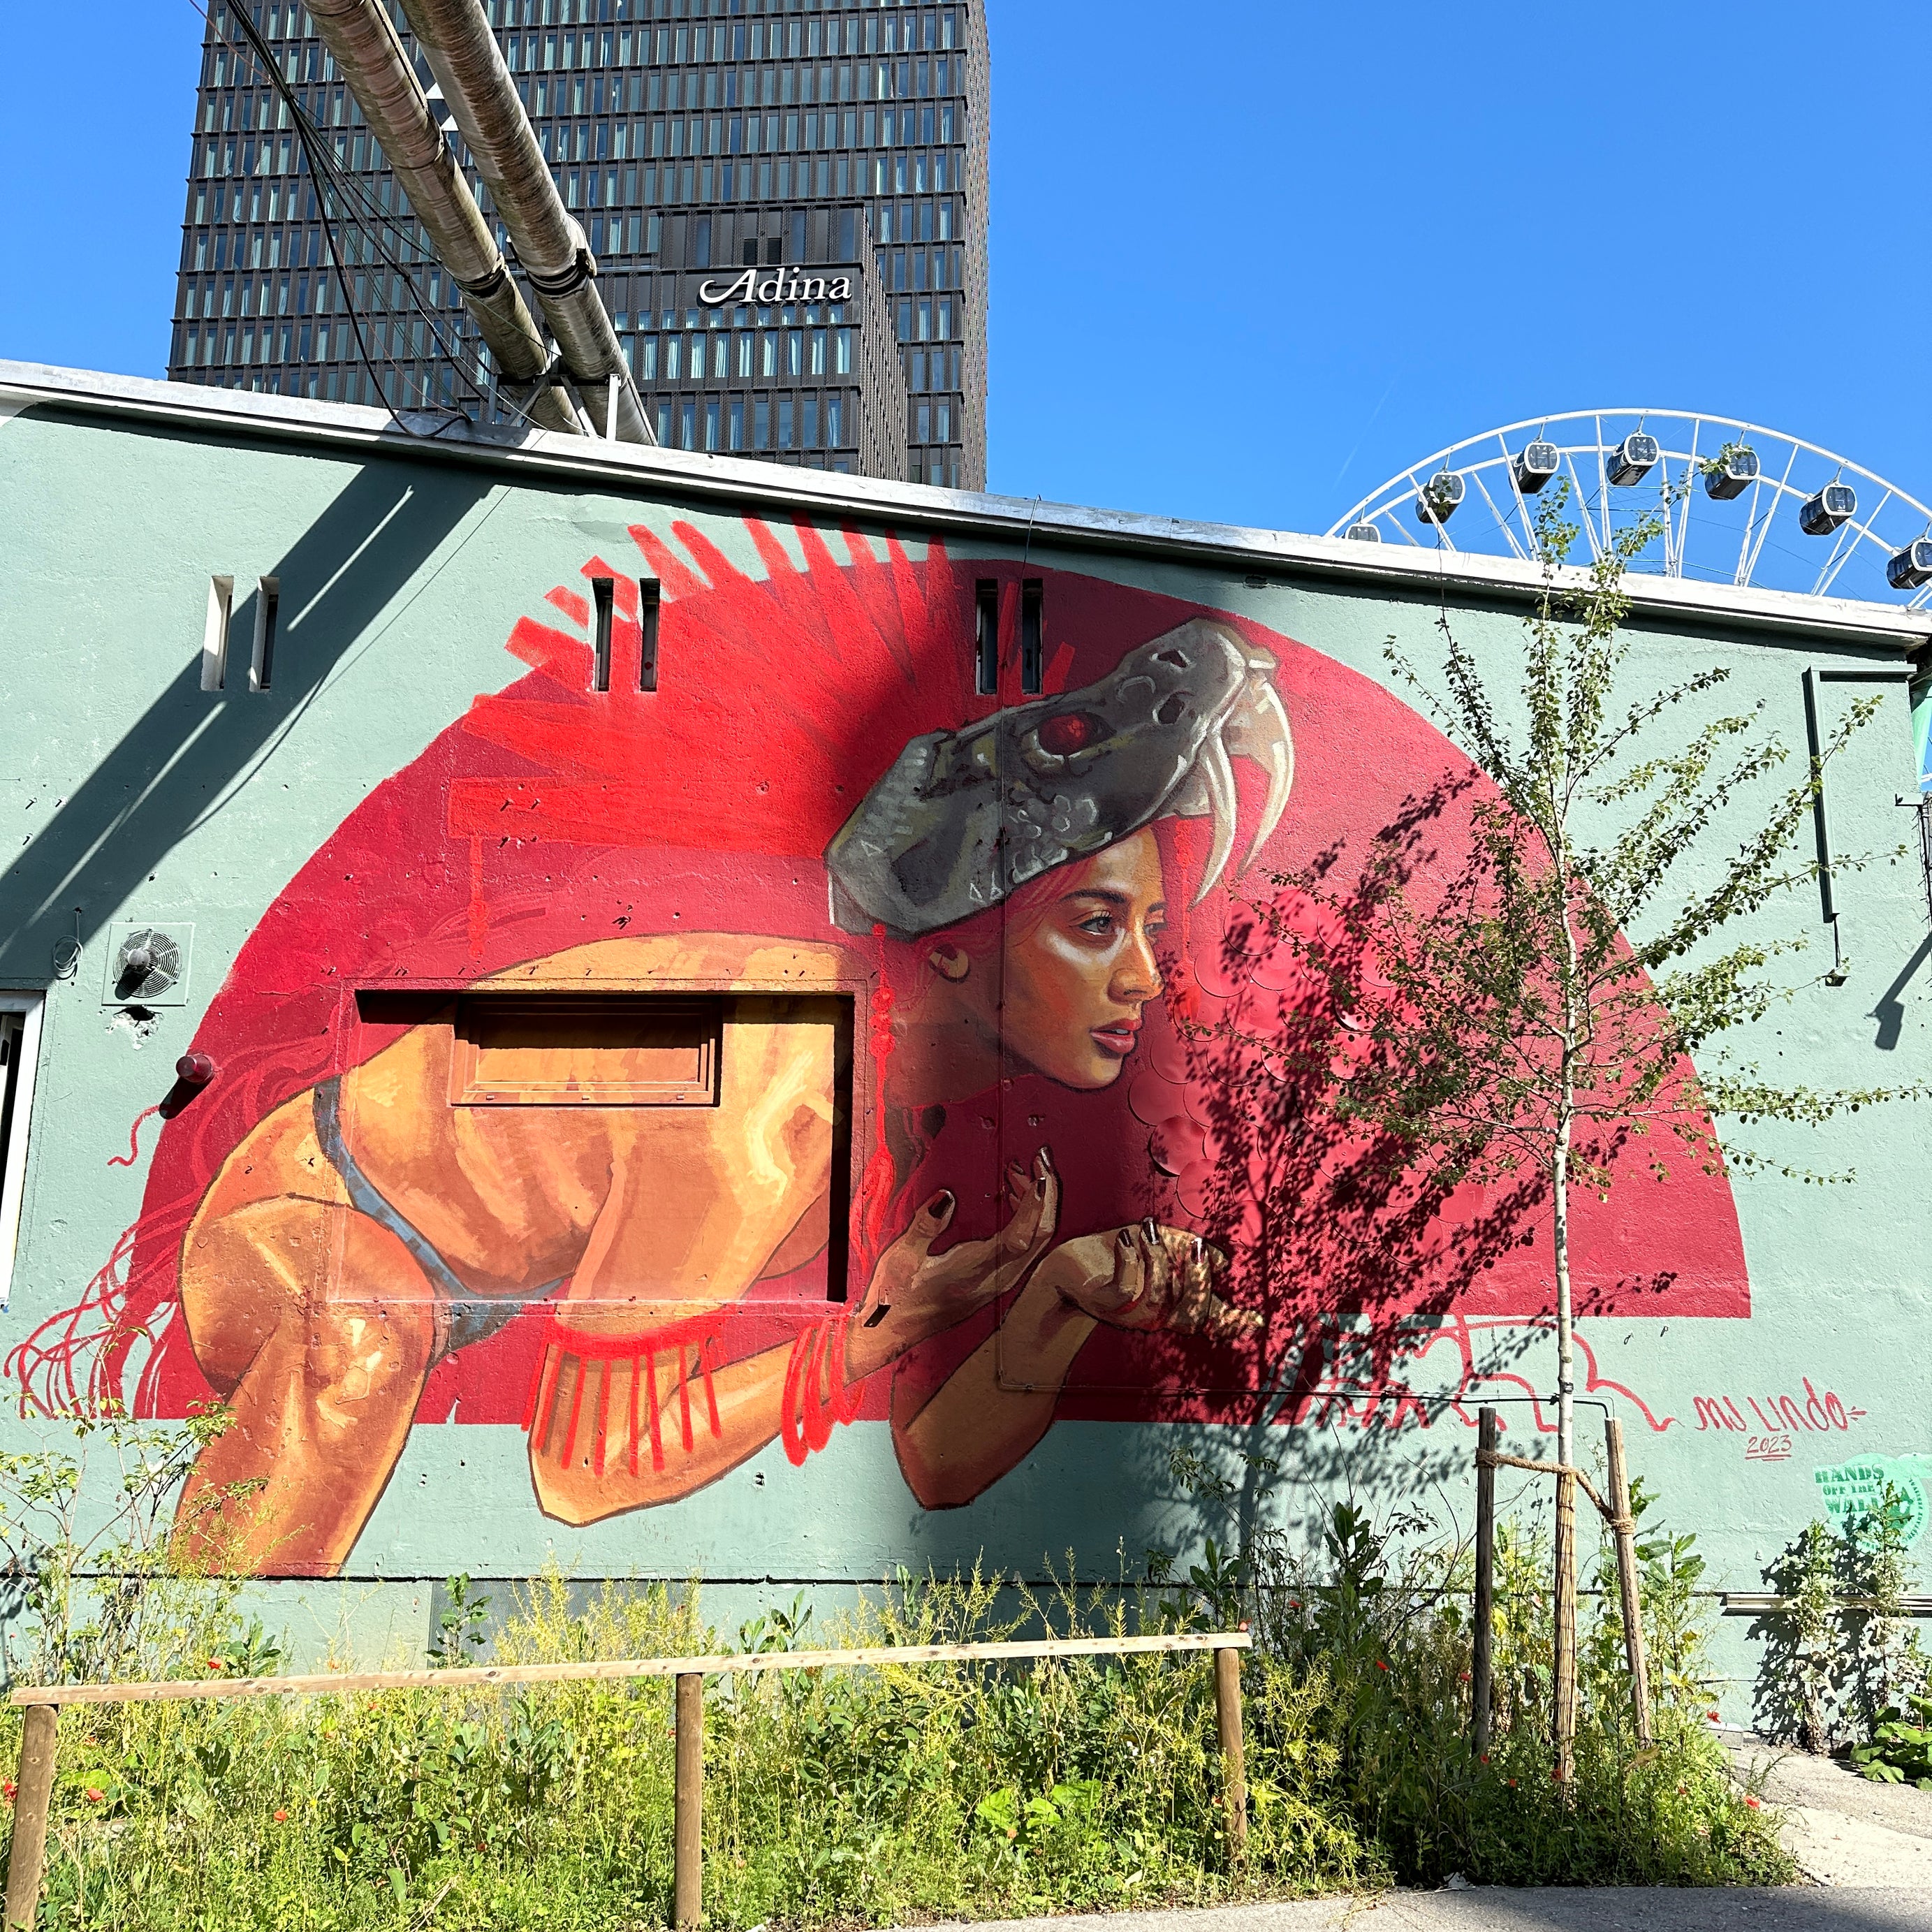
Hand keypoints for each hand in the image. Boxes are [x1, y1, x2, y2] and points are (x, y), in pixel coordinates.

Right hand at [851, 1148, 1059, 1366]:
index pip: (1018, 1238)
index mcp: (972, 1273)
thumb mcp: (901, 1257)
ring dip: (1037, 1205)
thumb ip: (926, 1224)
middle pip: (1039, 1237)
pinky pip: (1025, 1247)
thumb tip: (946, 1196)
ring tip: (1023, 1172)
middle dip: (1045, 1196)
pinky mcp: (995, 1281)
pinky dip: (1027, 1218)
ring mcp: (998, 1282)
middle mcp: (993, 1281)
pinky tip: (1013, 1199)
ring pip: (1035, 1242)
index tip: (1040, 1175)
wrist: (890, 1332)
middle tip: (1039, 1160)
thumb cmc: (893, 1298)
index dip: (1034, 1206)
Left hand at [1034, 1222, 1256, 1338]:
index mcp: (1172, 1302)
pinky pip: (1125, 1288)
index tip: (1254, 1320)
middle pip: (1191, 1315)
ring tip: (1147, 1233)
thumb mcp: (1157, 1243)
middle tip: (1197, 1248)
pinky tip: (1127, 1239)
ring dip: (1158, 1260)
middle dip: (1199, 1282)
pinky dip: (1129, 1261)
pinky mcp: (1105, 1303)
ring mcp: (1131, 1311)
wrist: (1065, 1265)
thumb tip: (1221, 1262)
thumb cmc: (1112, 1254)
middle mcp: (1156, 1313)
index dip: (1232, 1323)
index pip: (1207, 1317)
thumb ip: (1185, 1249)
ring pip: (1160, 1299)